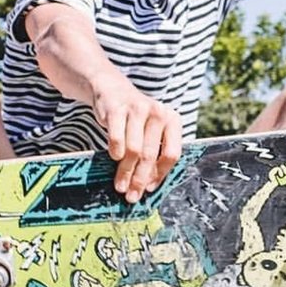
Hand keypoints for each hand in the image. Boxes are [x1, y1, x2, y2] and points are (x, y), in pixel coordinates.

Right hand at [92, 77, 181, 203]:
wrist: (112, 90)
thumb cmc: (135, 119)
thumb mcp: (150, 130)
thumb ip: (153, 153)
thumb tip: (146, 187)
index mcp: (172, 120)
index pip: (171, 154)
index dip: (160, 175)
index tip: (149, 189)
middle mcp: (159, 113)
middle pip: (150, 155)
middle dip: (139, 179)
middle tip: (131, 196)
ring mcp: (138, 109)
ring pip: (133, 150)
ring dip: (125, 172)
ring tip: (120, 185)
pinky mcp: (117, 109)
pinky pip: (116, 139)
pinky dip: (115, 153)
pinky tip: (114, 158)